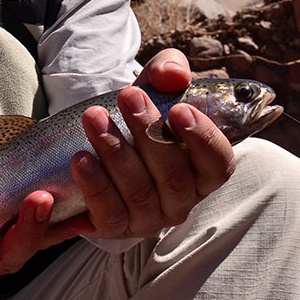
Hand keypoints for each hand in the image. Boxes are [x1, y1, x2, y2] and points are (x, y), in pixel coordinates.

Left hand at [67, 48, 235, 238]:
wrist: (96, 141)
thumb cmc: (136, 116)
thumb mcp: (153, 87)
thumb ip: (169, 71)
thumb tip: (172, 73)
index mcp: (201, 170)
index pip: (219, 164)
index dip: (203, 139)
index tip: (179, 109)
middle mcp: (181, 200)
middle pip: (173, 176)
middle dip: (148, 132)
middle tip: (127, 96)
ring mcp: (150, 218)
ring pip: (139, 192)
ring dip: (115, 151)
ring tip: (93, 117)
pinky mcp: (117, 228)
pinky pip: (110, 215)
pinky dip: (95, 187)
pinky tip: (81, 159)